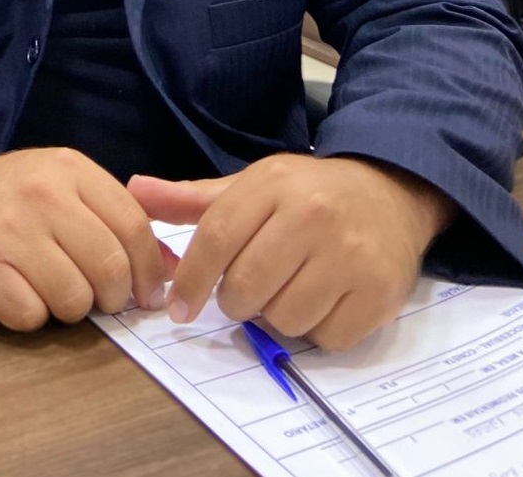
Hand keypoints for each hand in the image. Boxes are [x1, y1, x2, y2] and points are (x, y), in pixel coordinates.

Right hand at [0, 146, 166, 330]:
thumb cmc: (13, 194)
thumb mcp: (66, 184)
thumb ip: (116, 216)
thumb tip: (172, 268)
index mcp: (71, 169)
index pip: (132, 227)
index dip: (151, 270)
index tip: (149, 293)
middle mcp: (42, 195)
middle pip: (109, 268)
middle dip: (114, 297)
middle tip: (102, 299)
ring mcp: (9, 231)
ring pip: (74, 299)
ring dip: (71, 308)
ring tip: (53, 289)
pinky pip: (31, 316)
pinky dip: (32, 316)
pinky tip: (20, 293)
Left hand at [128, 154, 455, 349]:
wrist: (388, 193)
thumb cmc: (306, 194)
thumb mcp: (249, 186)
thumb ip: (190, 198)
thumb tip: (133, 190)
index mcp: (273, 184)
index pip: (216, 239)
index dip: (191, 281)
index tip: (180, 309)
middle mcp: (313, 214)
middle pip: (246, 287)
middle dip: (236, 301)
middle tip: (248, 290)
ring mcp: (350, 254)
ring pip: (284, 319)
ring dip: (277, 316)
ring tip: (288, 289)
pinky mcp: (379, 291)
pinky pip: (326, 338)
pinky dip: (316, 331)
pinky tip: (322, 301)